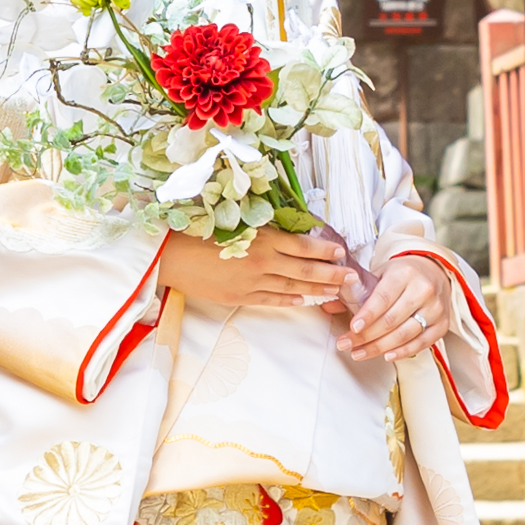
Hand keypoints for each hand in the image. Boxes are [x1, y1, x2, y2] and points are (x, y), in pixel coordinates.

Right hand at [157, 225, 351, 317]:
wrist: (172, 255)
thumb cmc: (201, 231)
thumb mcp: (236, 222)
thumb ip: (262, 229)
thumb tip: (288, 232)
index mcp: (262, 238)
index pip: (303, 246)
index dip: (325, 251)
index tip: (342, 252)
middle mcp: (262, 261)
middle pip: (305, 270)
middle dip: (332, 274)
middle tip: (352, 278)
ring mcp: (252, 282)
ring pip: (293, 288)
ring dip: (317, 290)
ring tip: (335, 292)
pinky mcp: (241, 296)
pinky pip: (272, 300)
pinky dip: (290, 301)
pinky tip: (304, 301)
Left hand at [338, 251, 463, 366]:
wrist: (434, 271)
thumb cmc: (402, 274)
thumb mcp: (379, 274)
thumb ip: (356, 291)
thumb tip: (328, 307)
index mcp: (404, 273)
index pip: (384, 298)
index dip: (367, 315)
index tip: (352, 328)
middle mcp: (423, 290)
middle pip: (392, 320)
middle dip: (366, 336)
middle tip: (345, 344)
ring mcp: (435, 308)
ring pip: (405, 334)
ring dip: (379, 347)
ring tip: (359, 353)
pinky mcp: (442, 324)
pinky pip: (422, 343)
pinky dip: (403, 352)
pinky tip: (386, 356)